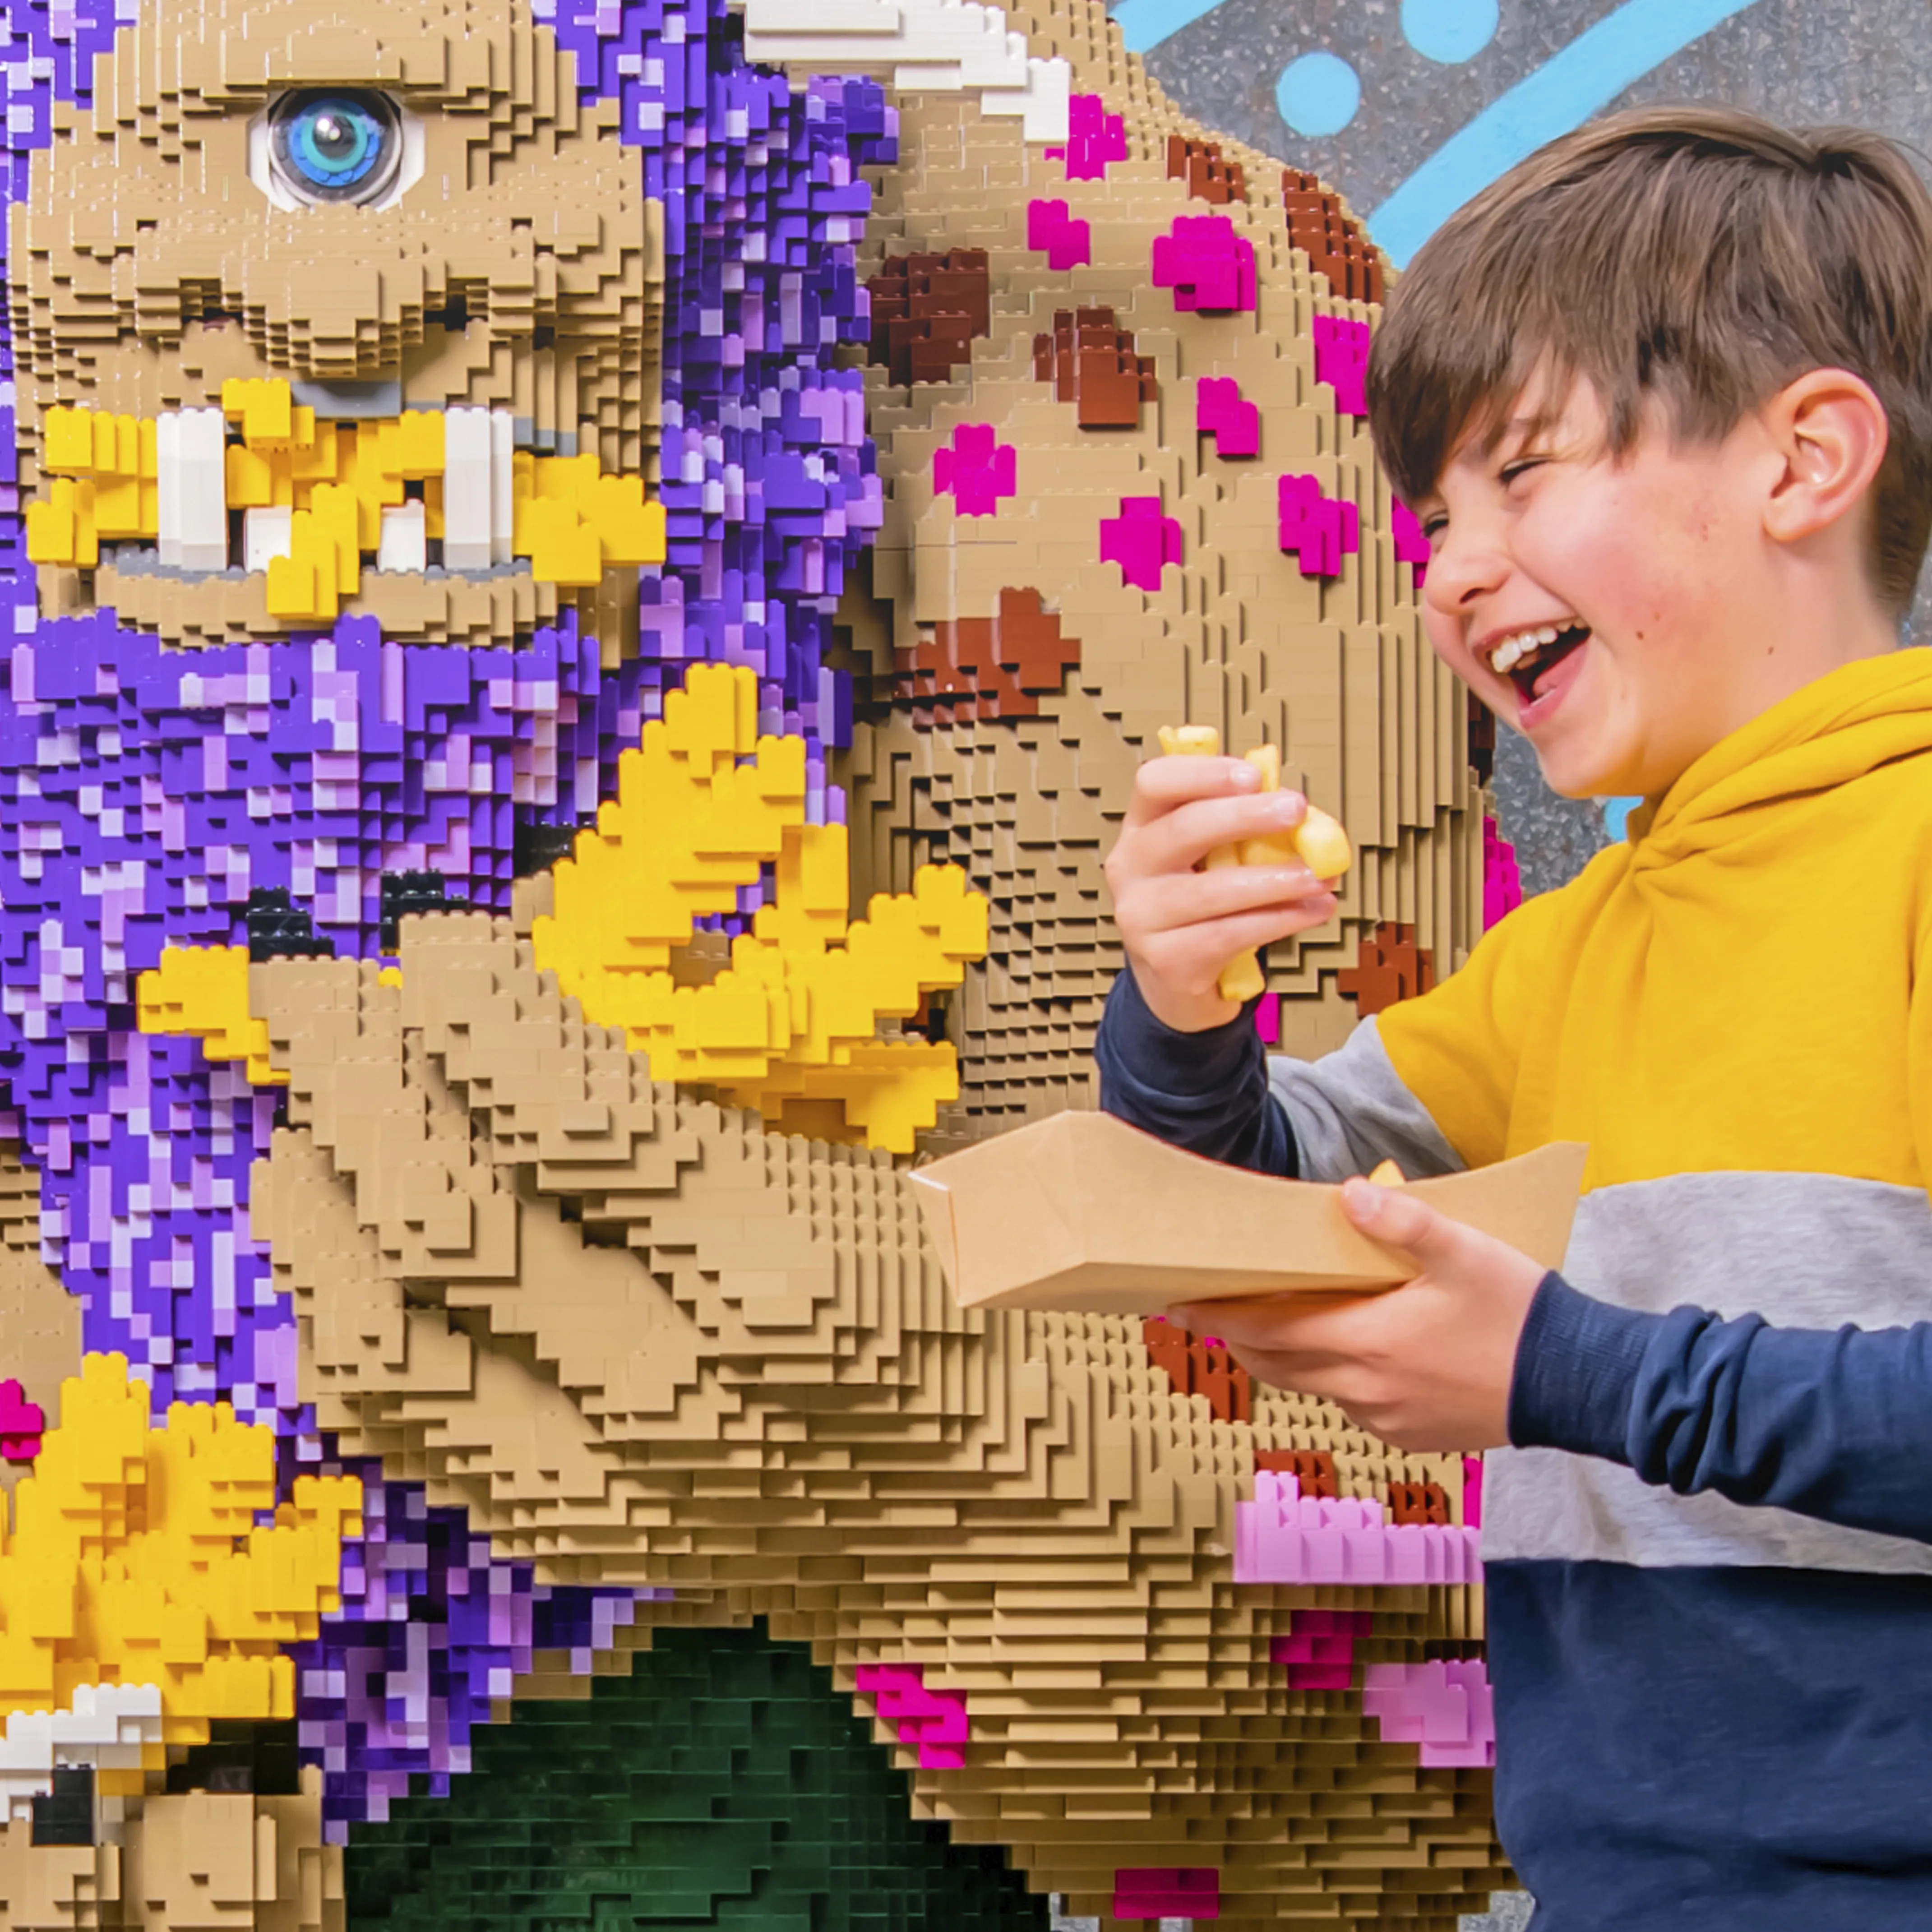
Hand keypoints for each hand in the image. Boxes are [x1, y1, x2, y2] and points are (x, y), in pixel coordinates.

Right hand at [1104, 754, 1339, 1033]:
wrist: (1175, 983)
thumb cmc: (1200, 910)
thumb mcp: (1212, 861)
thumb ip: (1245, 832)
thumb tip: (1310, 819)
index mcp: (1141, 828)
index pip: (1154, 782)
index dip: (1202, 772)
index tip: (1253, 775)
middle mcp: (1131, 868)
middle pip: (1183, 828)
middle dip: (1245, 816)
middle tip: (1296, 812)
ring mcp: (1142, 916)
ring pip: (1213, 889)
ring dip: (1276, 879)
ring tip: (1320, 876)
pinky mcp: (1165, 959)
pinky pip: (1230, 933)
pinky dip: (1280, 920)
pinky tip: (1313, 911)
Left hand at [1168, 1178, 1548, 1450]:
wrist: (1575, 1384)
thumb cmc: (1518, 1313)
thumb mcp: (1463, 1251)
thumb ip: (1402, 1223)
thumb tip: (1349, 1195)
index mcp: (1366, 1342)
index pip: (1266, 1331)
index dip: (1217, 1317)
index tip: (1179, 1303)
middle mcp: (1364, 1390)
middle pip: (1275, 1365)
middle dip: (1237, 1338)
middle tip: (1211, 1311)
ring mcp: (1385, 1419)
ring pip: (1310, 1387)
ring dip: (1284, 1357)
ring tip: (1271, 1324)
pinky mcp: (1411, 1435)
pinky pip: (1350, 1406)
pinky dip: (1332, 1379)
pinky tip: (1346, 1351)